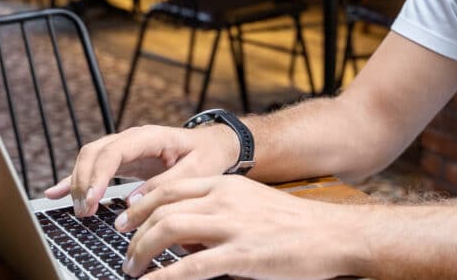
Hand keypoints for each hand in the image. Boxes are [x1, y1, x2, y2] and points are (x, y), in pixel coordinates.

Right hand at [44, 124, 238, 216]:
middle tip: (85, 211)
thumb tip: (132, 202)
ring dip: (80, 183)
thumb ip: (165, 185)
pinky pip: (93, 167)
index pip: (114, 151)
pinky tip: (55, 193)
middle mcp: (133, 138)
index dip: (99, 174)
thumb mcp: (196, 171)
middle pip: (95, 152)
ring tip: (81, 210)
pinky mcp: (122, 160)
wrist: (213, 144)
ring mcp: (125, 147)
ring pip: (90, 158)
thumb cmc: (207, 155)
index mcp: (150, 136)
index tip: (92, 199)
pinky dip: (74, 179)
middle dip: (84, 181)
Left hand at [114, 175, 355, 278]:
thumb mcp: (252, 203)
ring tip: (132, 270)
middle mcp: (223, 199)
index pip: (169, 188)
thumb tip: (186, 236)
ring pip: (167, 231)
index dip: (140, 204)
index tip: (125, 221)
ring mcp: (231, 226)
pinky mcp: (240, 255)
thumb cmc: (296, 224)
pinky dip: (163, 278)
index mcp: (226, 184)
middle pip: (161, 208)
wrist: (333, 234)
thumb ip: (219, 211)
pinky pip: (190, 268)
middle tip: (123, 250)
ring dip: (141, 252)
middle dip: (133, 232)